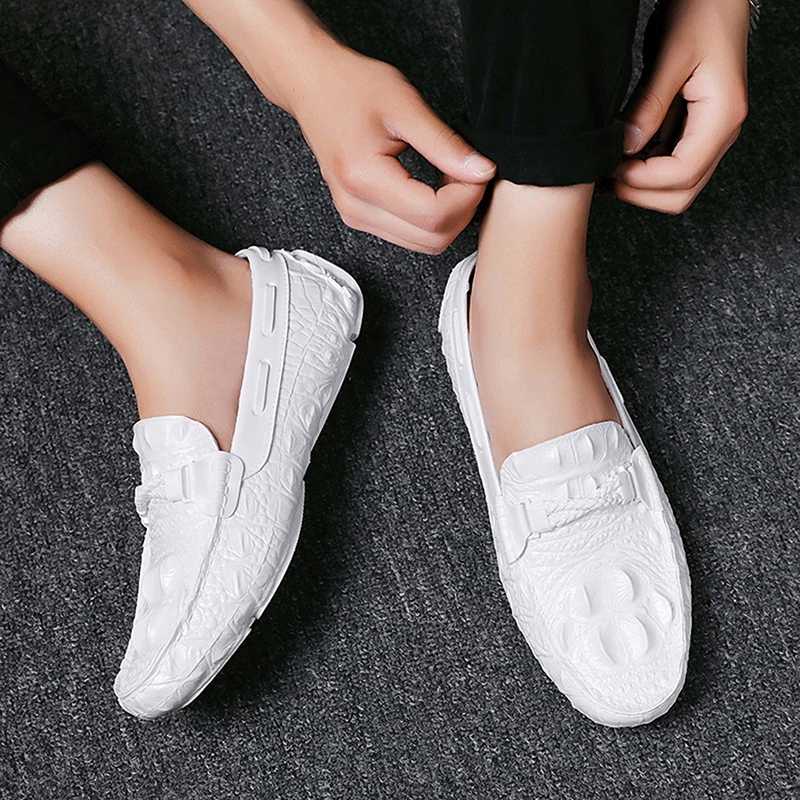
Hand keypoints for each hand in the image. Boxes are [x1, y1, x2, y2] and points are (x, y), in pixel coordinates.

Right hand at [290, 46, 495, 252]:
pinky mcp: (360, 217)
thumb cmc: (350, 87)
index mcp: (364, 178)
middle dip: (462, 210)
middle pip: (431, 237)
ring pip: (423, 243)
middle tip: (469, 173)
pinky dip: (432, 219)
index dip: (467, 197)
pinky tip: (434, 188)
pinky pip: (409, 236)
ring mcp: (356, 216)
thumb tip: (481, 171)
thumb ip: (444, 144)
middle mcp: (356, 206)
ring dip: (449, 217)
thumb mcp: (405, 105)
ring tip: (450, 178)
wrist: (312, 86)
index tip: (478, 170)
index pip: (433, 214)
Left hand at [610, 0, 749, 213]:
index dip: (644, 180)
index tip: (613, 169)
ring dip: (641, 185)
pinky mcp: (695, 129)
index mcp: (723, 116)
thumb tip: (627, 147)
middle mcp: (722, 131)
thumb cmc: (702, 11)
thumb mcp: (671, 54)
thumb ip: (650, 104)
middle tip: (607, 176)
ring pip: (677, 185)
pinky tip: (621, 156)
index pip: (684, 173)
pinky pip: (670, 165)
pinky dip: (645, 169)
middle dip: (642, 193)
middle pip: (683, 192)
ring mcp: (709, 133)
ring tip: (609, 167)